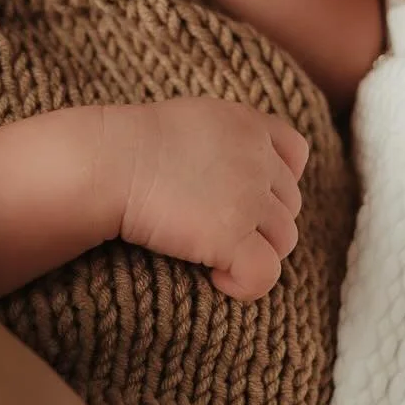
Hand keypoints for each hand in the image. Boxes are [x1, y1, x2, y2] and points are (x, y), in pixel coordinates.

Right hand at [107, 98, 307, 299]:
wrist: (108, 162)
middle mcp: (258, 158)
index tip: (250, 197)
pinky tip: (217, 277)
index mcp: (248, 124)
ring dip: (255, 252)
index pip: (296, 152)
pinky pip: (265, 273)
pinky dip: (246, 283)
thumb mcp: (192, 120)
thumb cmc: (131, 144)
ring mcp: (249, 197)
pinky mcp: (233, 235)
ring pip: (284, 241)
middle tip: (219, 231)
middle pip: (288, 204)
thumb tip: (231, 174)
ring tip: (214, 255)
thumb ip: (225, 139)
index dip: (279, 180)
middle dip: (262, 222)